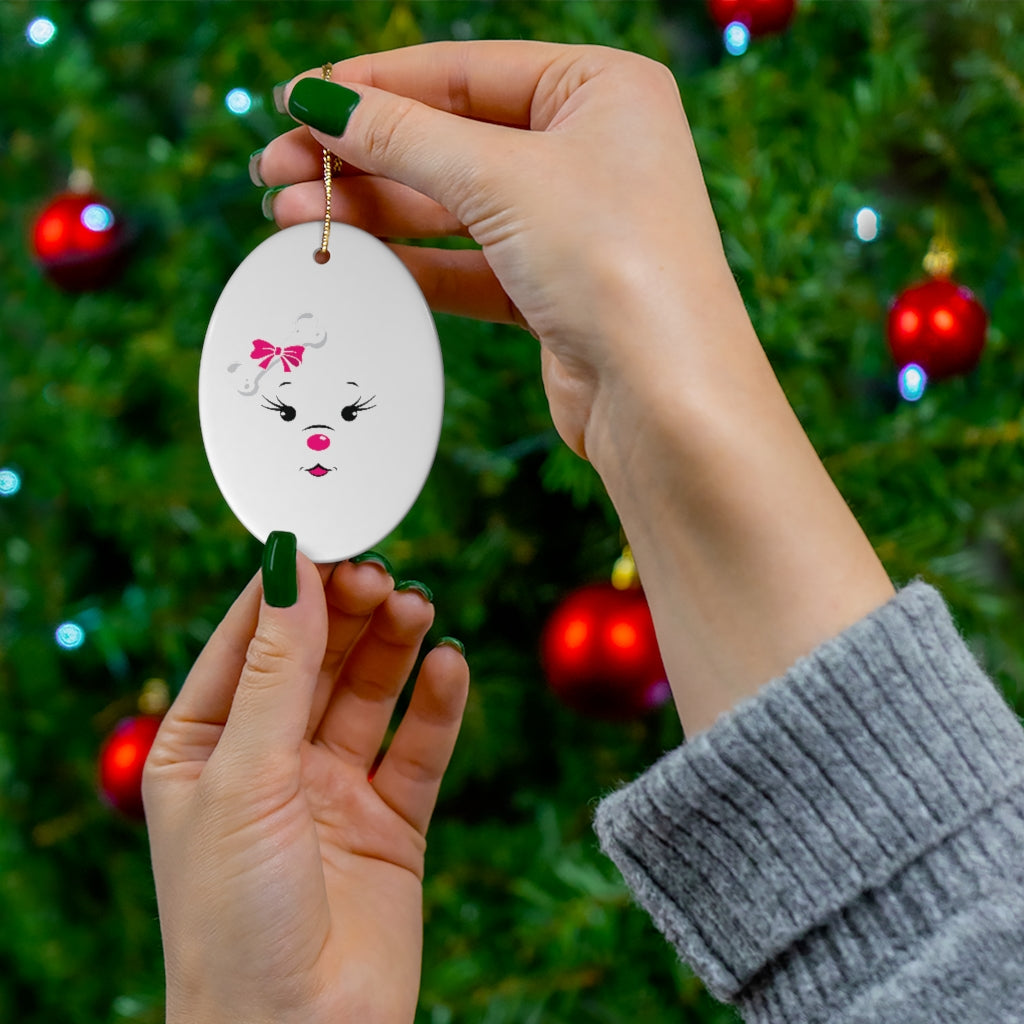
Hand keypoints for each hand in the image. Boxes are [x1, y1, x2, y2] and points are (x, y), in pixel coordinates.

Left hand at [143, 552, 468, 1023]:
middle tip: (383, 575)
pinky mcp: (391, 820)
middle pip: (316, 658)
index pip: (247, 641)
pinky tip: (450, 665)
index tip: (327, 535)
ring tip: (418, 608)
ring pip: (369, 693)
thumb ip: (276, 670)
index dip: (287, 587)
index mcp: (205, 746)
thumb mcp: (244, 776)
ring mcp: (332, 789)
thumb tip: (288, 568)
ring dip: (394, 646)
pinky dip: (437, 704)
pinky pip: (418, 747)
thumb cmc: (234, 919)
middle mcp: (269, 761)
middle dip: (348, 612)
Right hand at [256, 41, 740, 461]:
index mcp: (601, 89)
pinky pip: (468, 263)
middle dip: (360, 155)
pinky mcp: (553, 290)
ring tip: (290, 217)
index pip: (464, 71)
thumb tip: (320, 101)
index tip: (296, 101)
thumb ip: (404, 137)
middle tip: (274, 170)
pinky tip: (350, 257)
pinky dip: (410, 261)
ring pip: (453, 205)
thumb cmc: (613, 263)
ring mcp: (572, 224)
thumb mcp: (501, 178)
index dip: (373, 85)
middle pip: (450, 138)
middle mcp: (591, 150)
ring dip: (373, 210)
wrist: (665, 398)